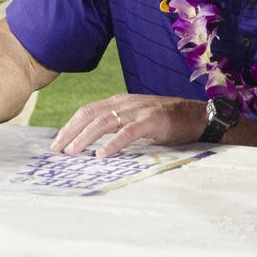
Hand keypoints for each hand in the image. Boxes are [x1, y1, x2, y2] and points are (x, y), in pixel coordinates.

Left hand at [50, 94, 207, 159]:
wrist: (198, 116)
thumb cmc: (168, 121)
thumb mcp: (138, 119)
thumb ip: (119, 125)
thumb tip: (95, 142)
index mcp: (120, 102)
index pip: (88, 111)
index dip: (70, 126)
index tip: (57, 142)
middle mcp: (126, 103)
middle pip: (90, 115)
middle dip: (70, 132)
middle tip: (58, 150)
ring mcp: (138, 111)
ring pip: (104, 122)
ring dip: (85, 138)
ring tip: (73, 152)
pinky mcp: (152, 121)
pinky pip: (127, 132)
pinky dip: (113, 143)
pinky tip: (102, 154)